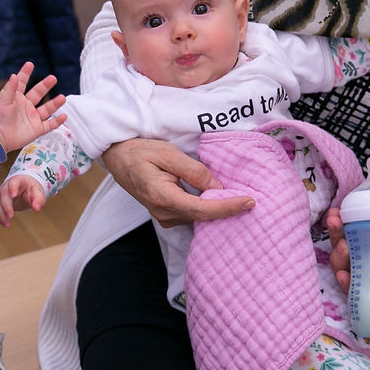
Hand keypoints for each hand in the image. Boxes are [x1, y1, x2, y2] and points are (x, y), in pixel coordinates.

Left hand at [0, 62, 66, 151]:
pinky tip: (64, 116)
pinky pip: (49, 125)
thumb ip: (9, 89)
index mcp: (16, 98)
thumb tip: (14, 75)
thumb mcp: (2, 101)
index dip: (25, 73)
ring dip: (55, 104)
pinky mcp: (36, 129)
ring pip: (46, 109)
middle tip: (53, 78)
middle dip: (45, 85)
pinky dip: (57, 121)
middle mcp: (25, 106)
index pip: (22, 83)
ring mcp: (32, 118)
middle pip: (38, 93)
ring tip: (62, 98)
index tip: (30, 64)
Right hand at [0, 175, 45, 226]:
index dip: (13, 188)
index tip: (14, 196)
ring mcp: (0, 192)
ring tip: (6, 224)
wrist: (25, 188)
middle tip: (10, 217)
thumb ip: (39, 200)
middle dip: (5, 206)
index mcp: (18, 180)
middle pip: (3, 194)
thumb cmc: (32, 189)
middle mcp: (6, 185)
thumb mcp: (38, 193)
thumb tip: (37, 208)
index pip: (13, 183)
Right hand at [101, 137, 253, 227]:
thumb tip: (217, 186)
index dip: (227, 207)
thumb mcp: (168, 153)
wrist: (118, 158)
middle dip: (227, 209)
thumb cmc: (140, 151)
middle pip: (203, 217)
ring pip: (198, 218)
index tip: (249, 202)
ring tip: (237, 197)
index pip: (202, 209)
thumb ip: (194, 171)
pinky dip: (206, 208)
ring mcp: (163, 217)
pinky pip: (192, 215)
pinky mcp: (166, 215)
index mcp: (163, 196)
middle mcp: (163, 212)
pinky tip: (218, 198)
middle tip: (251, 199)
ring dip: (217, 208)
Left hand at [324, 178, 369, 290]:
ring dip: (333, 235)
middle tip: (344, 246)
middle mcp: (364, 254)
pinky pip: (340, 224)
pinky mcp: (353, 220)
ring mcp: (356, 237)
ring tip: (336, 222)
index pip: (359, 280)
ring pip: (337, 243)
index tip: (344, 277)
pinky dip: (334, 220)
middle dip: (338, 257)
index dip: (348, 282)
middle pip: (343, 263)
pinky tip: (335, 212)